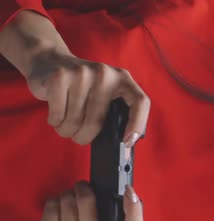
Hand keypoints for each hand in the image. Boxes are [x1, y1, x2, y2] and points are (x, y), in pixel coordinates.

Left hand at [0, 182, 143, 220]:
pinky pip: (53, 205)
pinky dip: (53, 203)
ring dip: (66, 196)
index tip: (130, 191)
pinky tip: (55, 213)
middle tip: (82, 189)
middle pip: (90, 201)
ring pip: (68, 200)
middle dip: (83, 189)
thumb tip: (124, 193)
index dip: (136, 210)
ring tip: (67, 205)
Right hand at [25, 48, 149, 146]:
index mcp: (123, 79)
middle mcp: (105, 73)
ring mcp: (82, 73)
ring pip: (75, 121)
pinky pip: (58, 114)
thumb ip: (116, 113)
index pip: (140, 102)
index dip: (137, 124)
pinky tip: (56, 115)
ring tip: (66, 125)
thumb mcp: (105, 94)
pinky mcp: (60, 76)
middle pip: (97, 121)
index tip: (127, 142)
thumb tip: (124, 145)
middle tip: (79, 137)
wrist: (50, 61)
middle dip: (84, 137)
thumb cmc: (84, 88)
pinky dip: (55, 122)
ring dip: (67, 131)